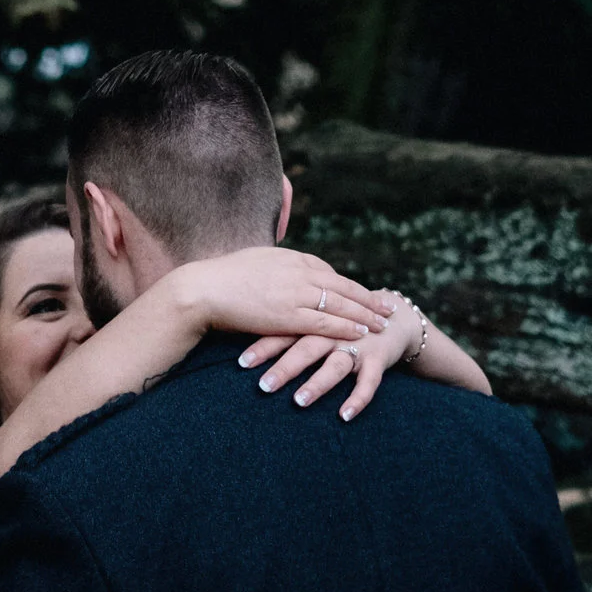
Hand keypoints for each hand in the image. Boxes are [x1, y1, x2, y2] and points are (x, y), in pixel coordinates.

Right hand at [171, 247, 392, 346]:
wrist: (203, 289)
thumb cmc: (221, 278)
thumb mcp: (254, 261)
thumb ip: (272, 266)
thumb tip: (277, 269)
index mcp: (290, 258)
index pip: (327, 272)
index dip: (348, 285)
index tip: (362, 293)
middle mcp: (298, 272)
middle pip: (342, 286)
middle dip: (367, 298)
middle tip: (387, 306)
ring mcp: (295, 293)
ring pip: (340, 305)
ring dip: (365, 314)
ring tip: (383, 323)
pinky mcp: (289, 315)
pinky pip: (325, 322)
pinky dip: (346, 327)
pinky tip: (361, 334)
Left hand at [237, 297, 424, 418]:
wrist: (392, 317)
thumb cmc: (342, 322)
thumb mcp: (315, 319)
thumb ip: (287, 325)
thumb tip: (242, 332)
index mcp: (314, 321)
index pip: (284, 332)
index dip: (263, 347)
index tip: (242, 363)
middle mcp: (333, 333)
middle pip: (306, 348)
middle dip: (285, 368)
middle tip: (263, 386)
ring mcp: (356, 345)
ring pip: (335, 366)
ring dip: (317, 383)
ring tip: (298, 401)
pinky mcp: (378, 360)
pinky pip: (369, 383)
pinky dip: (358, 399)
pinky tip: (344, 416)